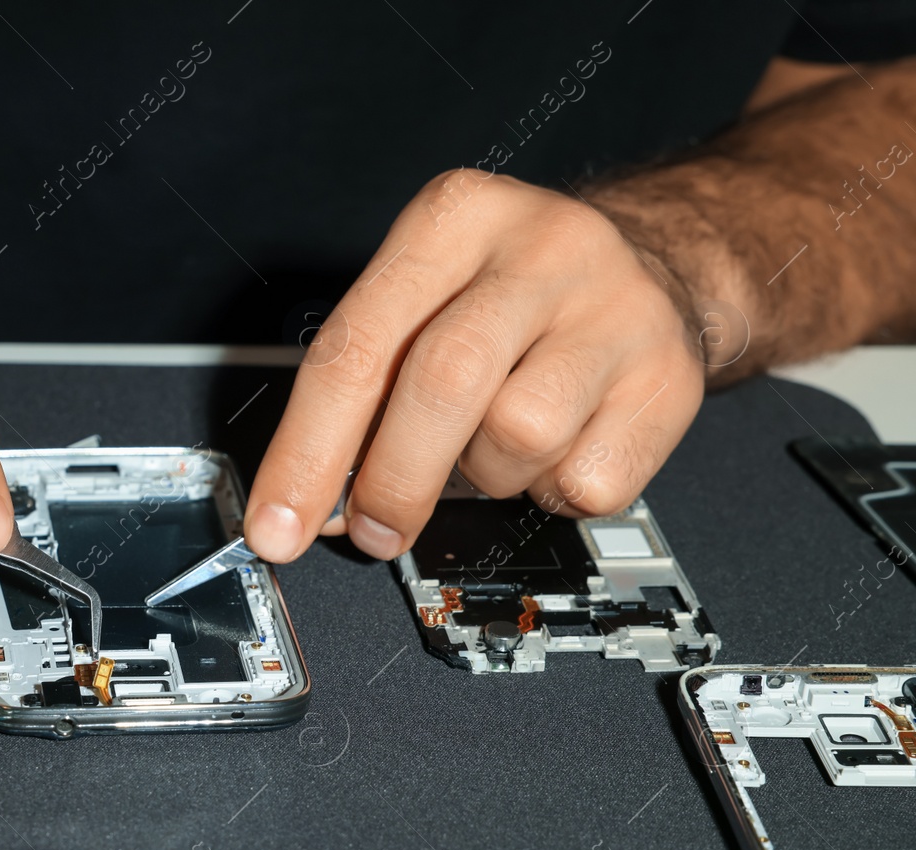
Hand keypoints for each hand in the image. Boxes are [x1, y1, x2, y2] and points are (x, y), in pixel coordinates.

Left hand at [244, 170, 705, 562]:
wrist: (662, 263)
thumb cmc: (511, 295)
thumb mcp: (429, 295)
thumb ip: (367, 383)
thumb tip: (312, 500)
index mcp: (455, 218)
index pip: (357, 346)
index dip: (307, 450)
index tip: (278, 527)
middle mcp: (540, 248)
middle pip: (441, 382)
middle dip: (392, 480)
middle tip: (372, 531)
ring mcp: (616, 308)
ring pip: (518, 435)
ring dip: (488, 474)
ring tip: (495, 446)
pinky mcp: (670, 377)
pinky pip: (585, 480)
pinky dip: (555, 491)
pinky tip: (560, 449)